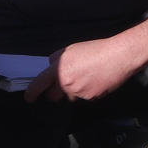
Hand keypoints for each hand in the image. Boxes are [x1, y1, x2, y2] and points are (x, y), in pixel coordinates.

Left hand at [25, 38, 139, 102]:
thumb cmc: (95, 49)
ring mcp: (78, 92)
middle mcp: (66, 83)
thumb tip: (51, 67)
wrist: (118, 56)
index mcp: (59, 69)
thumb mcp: (71, 49)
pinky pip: (83, 98)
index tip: (29, 98)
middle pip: (53, 96)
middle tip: (65, 82)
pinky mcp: (90, 98)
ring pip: (69, 97)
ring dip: (72, 91)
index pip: (39, 84)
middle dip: (56, 92)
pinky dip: (86, 91)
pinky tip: (95, 81)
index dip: (32, 93)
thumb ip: (57, 60)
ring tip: (85, 78)